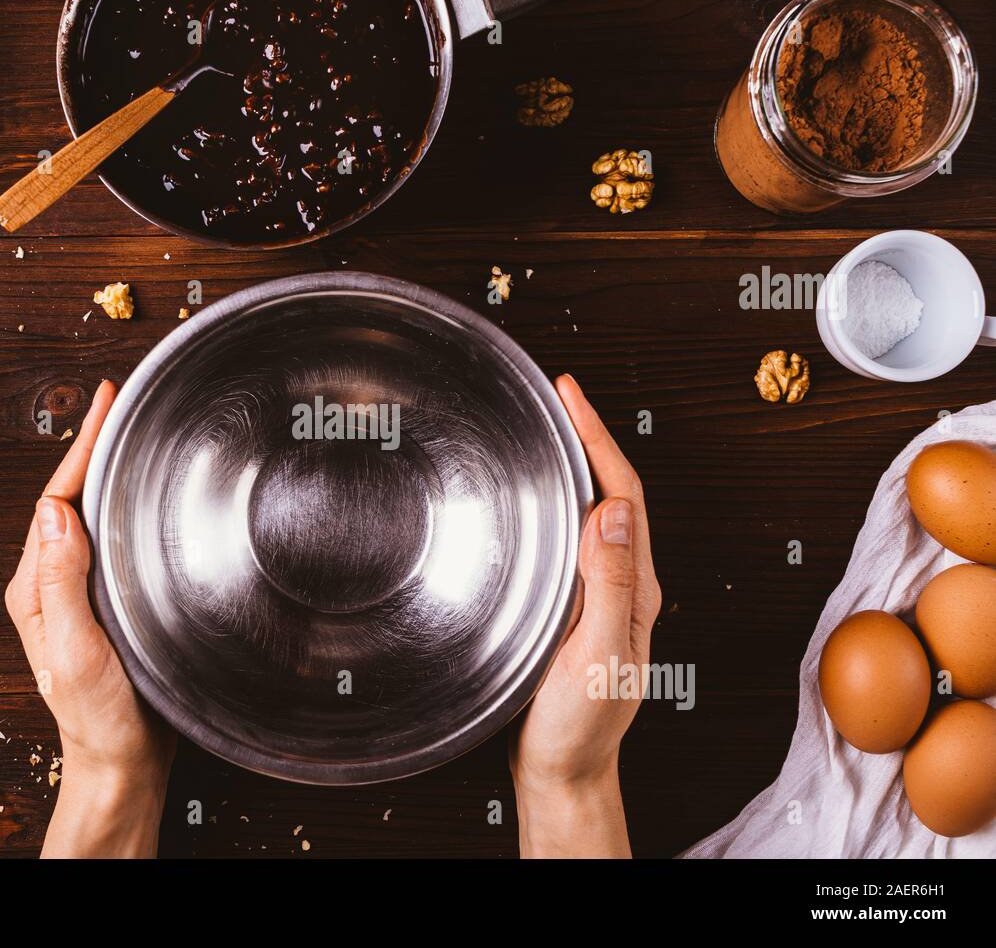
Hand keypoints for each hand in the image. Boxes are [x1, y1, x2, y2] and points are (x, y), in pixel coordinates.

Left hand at [6, 380, 175, 857]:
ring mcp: (80, 592)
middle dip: (94, 445)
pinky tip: (148, 497)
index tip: (105, 403)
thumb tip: (55, 511)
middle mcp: (54, 582)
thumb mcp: (75, 650)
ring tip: (131, 432)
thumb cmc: (99, 717)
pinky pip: (113, 540)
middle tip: (121, 402)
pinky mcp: (108, 603)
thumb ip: (61, 583)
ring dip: (110, 471)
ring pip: (93, 515)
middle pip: (72, 496)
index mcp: (37, 586)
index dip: (81, 446)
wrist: (123, 761)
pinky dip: (128, 506)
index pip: (56, 497)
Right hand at [510, 375, 661, 857]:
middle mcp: (622, 584)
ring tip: (545, 431)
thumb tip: (610, 509)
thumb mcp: (597, 655)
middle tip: (556, 396)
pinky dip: (553, 504)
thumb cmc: (580, 726)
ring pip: (590, 513)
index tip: (570, 394)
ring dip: (572, 466)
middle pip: (611, 491)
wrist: (563, 771)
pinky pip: (568, 541)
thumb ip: (608, 586)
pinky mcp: (573, 609)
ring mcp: (599, 596)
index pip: (623, 493)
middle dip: (587, 437)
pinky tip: (530, 501)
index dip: (598, 437)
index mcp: (635, 588)